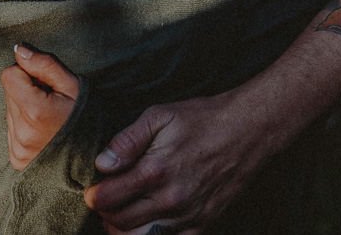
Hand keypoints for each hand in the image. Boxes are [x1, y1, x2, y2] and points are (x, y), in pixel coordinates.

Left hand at [0, 43, 79, 169]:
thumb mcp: (72, 84)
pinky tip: (43, 129)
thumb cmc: (86, 116)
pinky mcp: (16, 159)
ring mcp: (18, 149)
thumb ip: (44, 64)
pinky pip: (11, 129)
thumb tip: (19, 50)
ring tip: (49, 116)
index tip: (45, 82)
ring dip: (25, 107)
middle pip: (9, 91)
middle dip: (26, 89)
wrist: (95, 155)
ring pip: (9, 110)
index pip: (9, 74)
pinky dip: (24, 124)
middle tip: (50, 99)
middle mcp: (22, 133)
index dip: (27, 72)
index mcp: (35, 112)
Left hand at [83, 90, 268, 234]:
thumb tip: (102, 164)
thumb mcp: (160, 115)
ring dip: (125, 230)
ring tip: (123, 214)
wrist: (248, 131)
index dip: (94, 197)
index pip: (109, 198)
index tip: (92, 191)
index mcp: (155, 170)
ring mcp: (188, 215)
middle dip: (106, 214)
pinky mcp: (203, 223)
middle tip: (105, 202)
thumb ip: (127, 140)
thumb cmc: (202, 119)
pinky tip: (148, 225)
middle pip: (121, 222)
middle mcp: (171, 199)